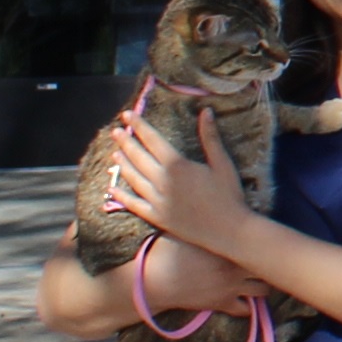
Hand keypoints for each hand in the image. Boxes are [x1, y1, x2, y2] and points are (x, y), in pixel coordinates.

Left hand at [105, 123, 268, 265]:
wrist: (229, 230)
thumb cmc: (229, 195)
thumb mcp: (222, 163)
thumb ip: (210, 137)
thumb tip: (206, 111)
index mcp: (178, 165)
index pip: (153, 140)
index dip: (139, 126)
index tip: (127, 115)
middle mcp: (162, 181)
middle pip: (139, 157)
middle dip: (126, 142)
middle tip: (115, 131)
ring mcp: (157, 201)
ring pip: (133, 179)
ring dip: (123, 164)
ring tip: (114, 153)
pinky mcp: (157, 217)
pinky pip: (134, 204)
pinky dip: (121, 196)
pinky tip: (112, 188)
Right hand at [125, 234, 266, 321]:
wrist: (155, 280)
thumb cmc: (166, 250)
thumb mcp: (185, 227)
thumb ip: (205, 221)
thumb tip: (214, 204)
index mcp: (229, 244)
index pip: (260, 240)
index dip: (263, 239)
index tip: (264, 238)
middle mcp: (236, 265)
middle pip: (268, 266)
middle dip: (268, 262)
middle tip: (266, 260)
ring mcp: (232, 286)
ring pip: (263, 290)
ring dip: (262, 283)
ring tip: (258, 278)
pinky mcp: (223, 303)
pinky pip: (246, 310)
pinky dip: (248, 305)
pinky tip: (244, 298)